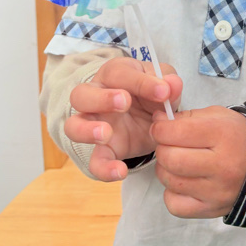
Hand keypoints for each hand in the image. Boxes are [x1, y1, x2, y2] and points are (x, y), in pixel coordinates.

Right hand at [64, 57, 181, 181]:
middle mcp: (96, 97)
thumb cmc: (151, 93)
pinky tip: (120, 171)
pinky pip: (94, 161)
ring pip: (73, 126)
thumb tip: (172, 86)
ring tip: (106, 133)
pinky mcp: (102, 150)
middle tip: (125, 102)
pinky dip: (103, 168)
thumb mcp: (164, 84)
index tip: (163, 91)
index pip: (119, 74)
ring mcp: (94, 125)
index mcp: (114, 75)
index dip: (141, 82)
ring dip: (87, 130)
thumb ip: (169, 83)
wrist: (150, 118)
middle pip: (81, 94)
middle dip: (101, 98)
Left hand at [151, 106, 245, 218]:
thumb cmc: (237, 137)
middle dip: (162, 148)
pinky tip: (183, 182)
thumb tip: (157, 122)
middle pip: (171, 159)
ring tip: (176, 162)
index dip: (160, 128)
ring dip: (165, 169)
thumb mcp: (218, 116)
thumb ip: (186, 117)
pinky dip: (172, 193)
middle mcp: (222, 165)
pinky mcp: (212, 209)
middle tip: (167, 145)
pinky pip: (175, 206)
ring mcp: (217, 191)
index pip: (176, 132)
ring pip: (170, 181)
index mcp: (223, 134)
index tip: (160, 127)